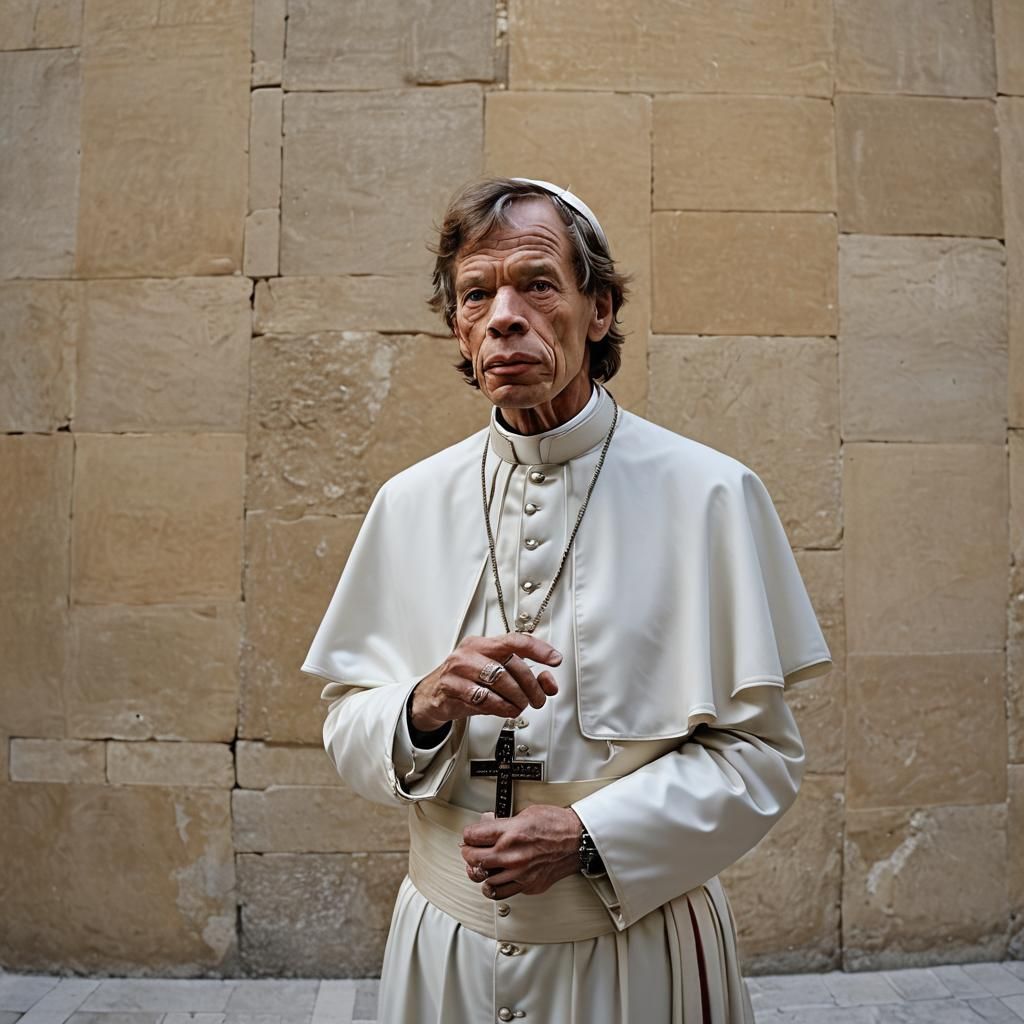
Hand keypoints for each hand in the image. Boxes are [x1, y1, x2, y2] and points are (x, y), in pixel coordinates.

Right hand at [408, 633, 560, 732]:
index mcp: (484, 644)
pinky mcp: (450, 687)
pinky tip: (505, 710)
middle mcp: (471, 652)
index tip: (555, 660)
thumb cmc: (467, 683)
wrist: (431, 697)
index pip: (515, 640)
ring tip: (520, 706)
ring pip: (498, 680)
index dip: (538, 649)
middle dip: (530, 686)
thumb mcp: (496, 678)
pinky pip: (482, 697)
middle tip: (537, 699)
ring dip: (516, 698)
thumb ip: (525, 679)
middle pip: (511, 665)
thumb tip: (549, 684)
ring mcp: (458, 668)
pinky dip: (500, 707)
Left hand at [460, 805, 582, 899]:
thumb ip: (503, 822)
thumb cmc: (557, 825)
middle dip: (468, 853)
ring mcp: (519, 873)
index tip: (469, 836)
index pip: (472, 836)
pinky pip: (502, 892)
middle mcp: (512, 855)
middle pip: (473, 859)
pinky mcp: (527, 885)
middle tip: (470, 849)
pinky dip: (494, 886)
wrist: (578, 840)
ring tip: (481, 865)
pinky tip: (494, 879)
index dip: (468, 835)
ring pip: (484, 880)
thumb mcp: (526, 813)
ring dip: (480, 871)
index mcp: (510, 833)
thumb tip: (487, 824)